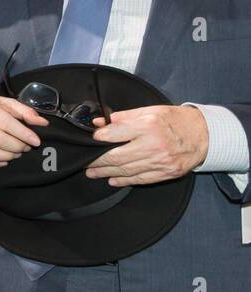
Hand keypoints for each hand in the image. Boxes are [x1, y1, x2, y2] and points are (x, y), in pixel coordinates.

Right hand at [0, 93, 48, 167]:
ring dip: (7, 156)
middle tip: (26, 148)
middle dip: (17, 146)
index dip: (23, 134)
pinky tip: (3, 161)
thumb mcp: (4, 103)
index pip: (7, 124)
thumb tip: (42, 122)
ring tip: (16, 153)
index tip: (35, 141)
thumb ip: (24, 111)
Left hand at [85, 105, 207, 185]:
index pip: (115, 134)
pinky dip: (125, 181)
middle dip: (97, 161)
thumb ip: (124, 117)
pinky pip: (141, 179)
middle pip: (117, 156)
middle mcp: (154, 145)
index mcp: (148, 126)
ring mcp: (161, 161)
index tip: (91, 140)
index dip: (100, 138)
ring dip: (106, 173)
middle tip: (85, 162)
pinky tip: (113, 180)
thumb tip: (101, 122)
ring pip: (127, 170)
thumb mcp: (151, 111)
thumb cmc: (176, 120)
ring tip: (93, 172)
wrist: (205, 135)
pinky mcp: (167, 172)